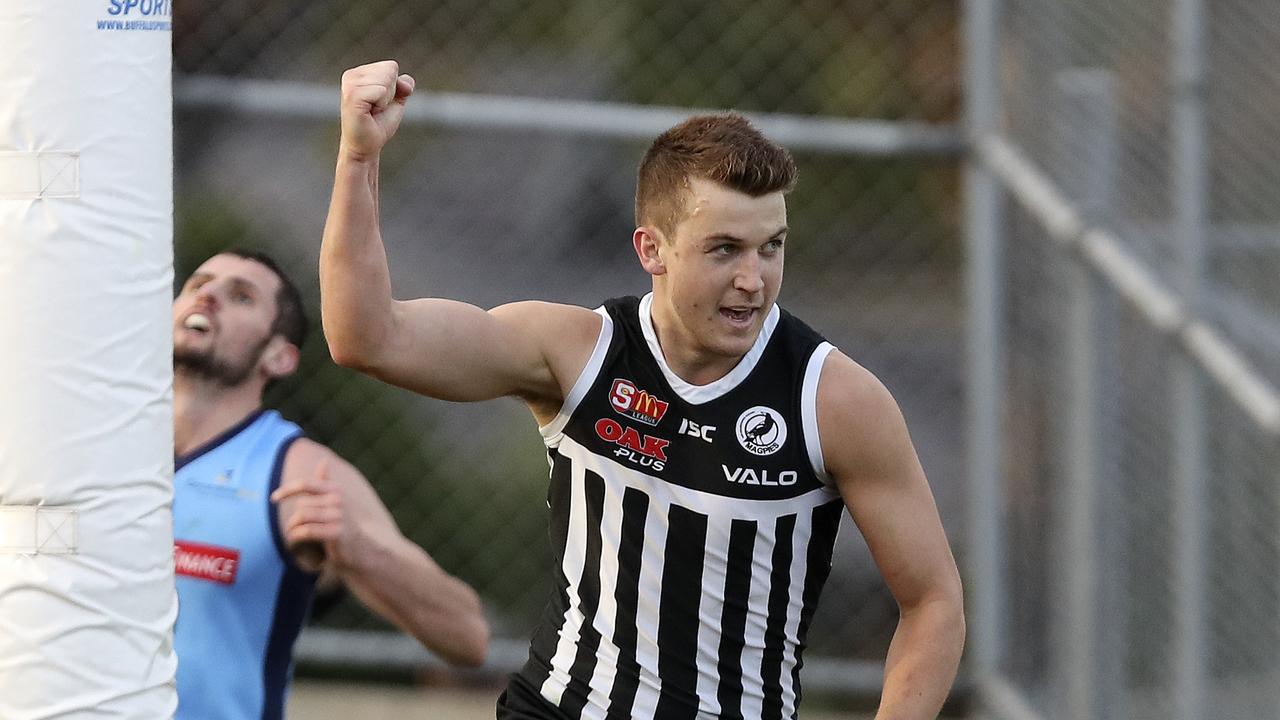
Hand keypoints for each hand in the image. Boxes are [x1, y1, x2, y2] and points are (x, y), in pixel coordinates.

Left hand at [271, 458, 351, 572]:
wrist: (360, 546)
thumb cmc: (341, 522)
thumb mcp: (335, 500)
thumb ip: (326, 482)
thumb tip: (324, 460)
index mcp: (335, 489)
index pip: (306, 483)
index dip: (287, 490)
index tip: (273, 498)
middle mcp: (337, 500)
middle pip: (301, 505)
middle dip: (293, 518)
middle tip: (292, 528)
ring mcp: (338, 516)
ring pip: (302, 517)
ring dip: (292, 528)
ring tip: (292, 534)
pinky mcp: (336, 532)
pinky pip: (307, 531)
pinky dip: (296, 537)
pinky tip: (295, 541)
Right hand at [339, 60, 414, 160]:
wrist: (366, 146)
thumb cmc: (378, 124)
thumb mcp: (395, 102)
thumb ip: (403, 86)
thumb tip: (406, 82)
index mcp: (359, 73)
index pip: (391, 66)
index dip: (394, 88)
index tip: (380, 103)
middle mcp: (351, 75)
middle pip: (390, 70)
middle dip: (390, 93)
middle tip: (376, 108)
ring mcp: (350, 85)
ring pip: (386, 80)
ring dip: (384, 100)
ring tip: (372, 110)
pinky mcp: (352, 96)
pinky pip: (380, 90)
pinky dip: (381, 104)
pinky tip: (369, 112)